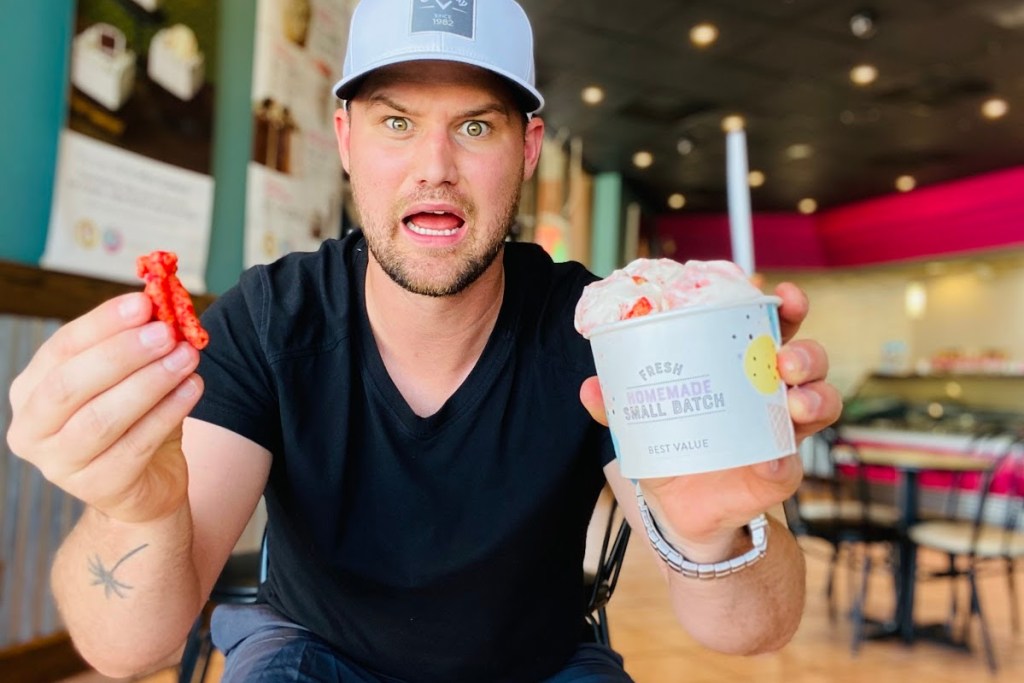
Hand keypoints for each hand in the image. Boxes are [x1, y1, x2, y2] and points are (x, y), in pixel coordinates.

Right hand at [6, 293, 203, 522]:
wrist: (149, 483)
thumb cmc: (136, 420)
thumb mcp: (132, 378)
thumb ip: (138, 344)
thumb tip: (161, 304)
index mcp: (31, 391)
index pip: (62, 348)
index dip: (103, 323)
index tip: (144, 303)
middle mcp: (32, 429)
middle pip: (70, 385)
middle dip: (122, 354)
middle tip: (166, 333)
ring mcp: (60, 464)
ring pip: (101, 418)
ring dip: (149, 382)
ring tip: (187, 357)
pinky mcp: (98, 488)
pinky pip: (135, 445)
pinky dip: (167, 412)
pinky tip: (192, 388)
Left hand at [580, 281, 841, 554]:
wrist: (682, 513)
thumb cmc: (671, 452)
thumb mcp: (642, 426)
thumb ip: (619, 407)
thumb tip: (590, 387)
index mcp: (741, 369)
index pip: (770, 328)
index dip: (785, 307)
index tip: (777, 293)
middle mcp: (770, 394)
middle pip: (807, 358)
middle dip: (805, 352)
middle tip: (783, 360)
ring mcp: (781, 431)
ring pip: (821, 401)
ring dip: (814, 397)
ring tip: (793, 402)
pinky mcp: (779, 472)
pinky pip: (793, 464)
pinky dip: (785, 462)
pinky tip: (772, 461)